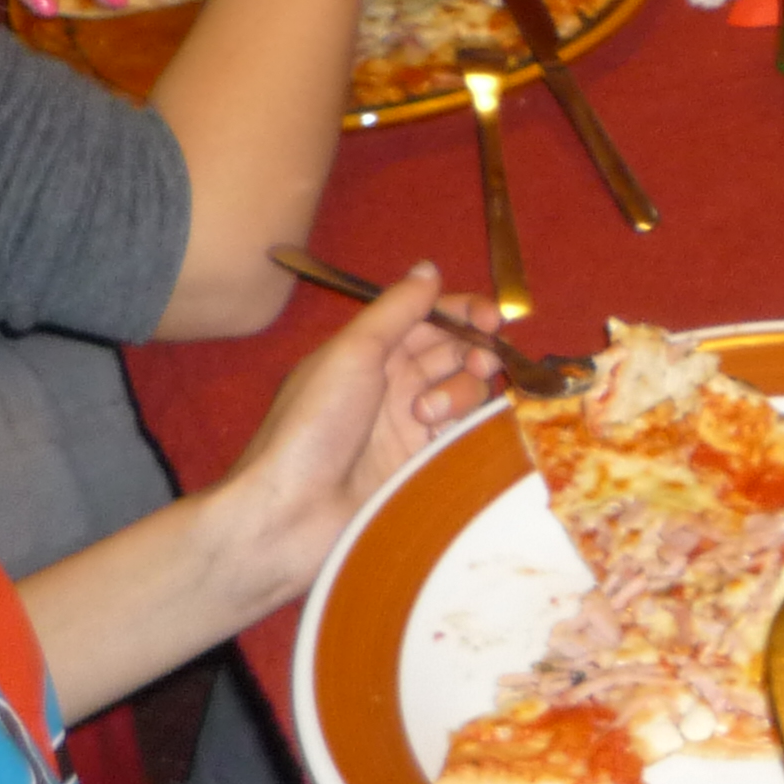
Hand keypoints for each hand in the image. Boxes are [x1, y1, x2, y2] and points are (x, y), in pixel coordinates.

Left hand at [208, 260, 487, 609]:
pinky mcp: (423, 465)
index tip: (493, 319)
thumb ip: (397, 309)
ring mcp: (410, 426)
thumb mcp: (352, 353)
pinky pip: (462, 435)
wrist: (290, 514)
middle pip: (456, 352)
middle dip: (475, 351)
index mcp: (372, 351)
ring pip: (465, 392)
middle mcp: (394, 383)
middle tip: (482, 362)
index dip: (465, 314)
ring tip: (429, 415)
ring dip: (461, 393)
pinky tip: (446, 434)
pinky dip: (466, 428)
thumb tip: (430, 268)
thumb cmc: (312, 425)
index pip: (432, 318)